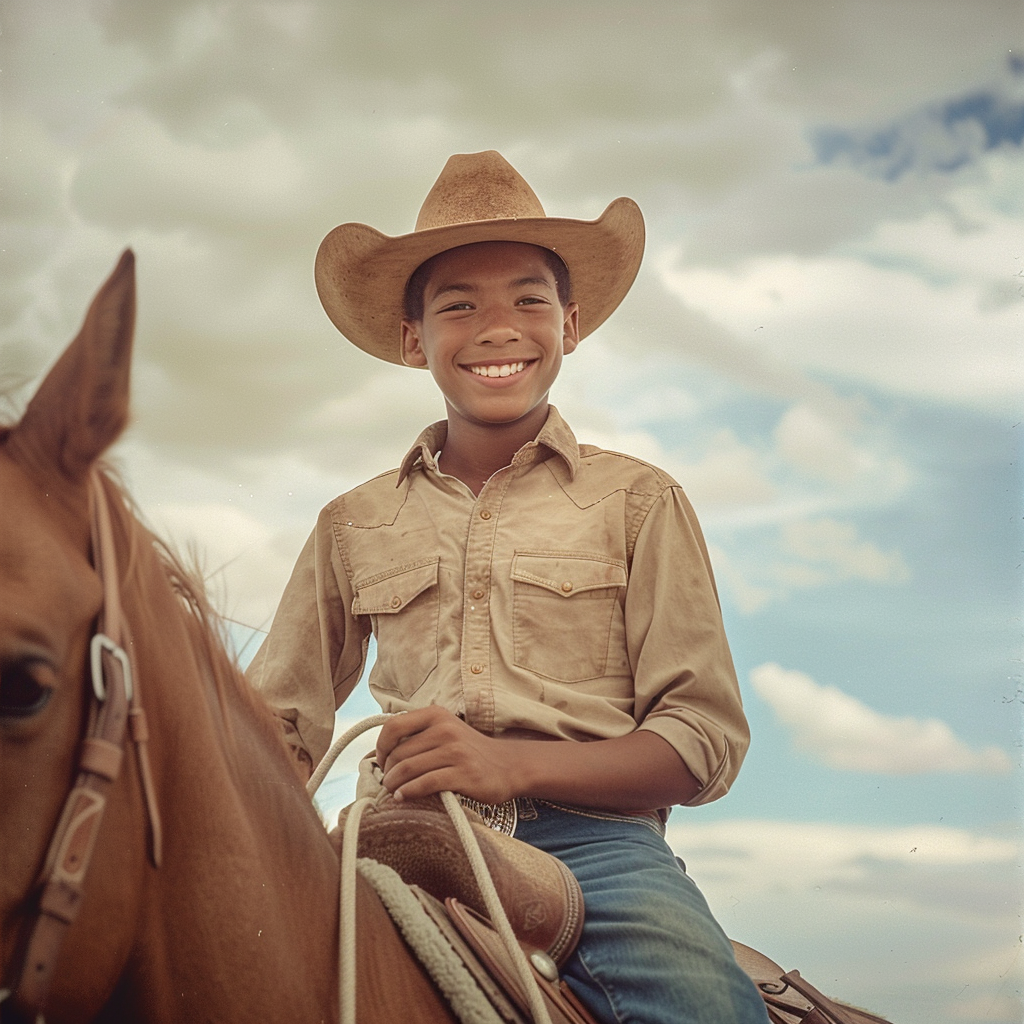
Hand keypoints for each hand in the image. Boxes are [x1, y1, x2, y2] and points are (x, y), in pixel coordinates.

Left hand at [375, 706, 518, 803]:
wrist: (508, 766)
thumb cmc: (469, 752)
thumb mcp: (444, 733)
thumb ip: (416, 738)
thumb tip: (375, 757)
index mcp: (436, 715)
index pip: (392, 726)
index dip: (380, 748)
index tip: (383, 763)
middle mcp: (445, 729)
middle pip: (398, 753)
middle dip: (387, 772)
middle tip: (389, 784)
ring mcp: (455, 751)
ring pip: (408, 768)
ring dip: (394, 784)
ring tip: (394, 792)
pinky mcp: (463, 774)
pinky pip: (424, 783)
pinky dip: (408, 793)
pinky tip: (404, 798)